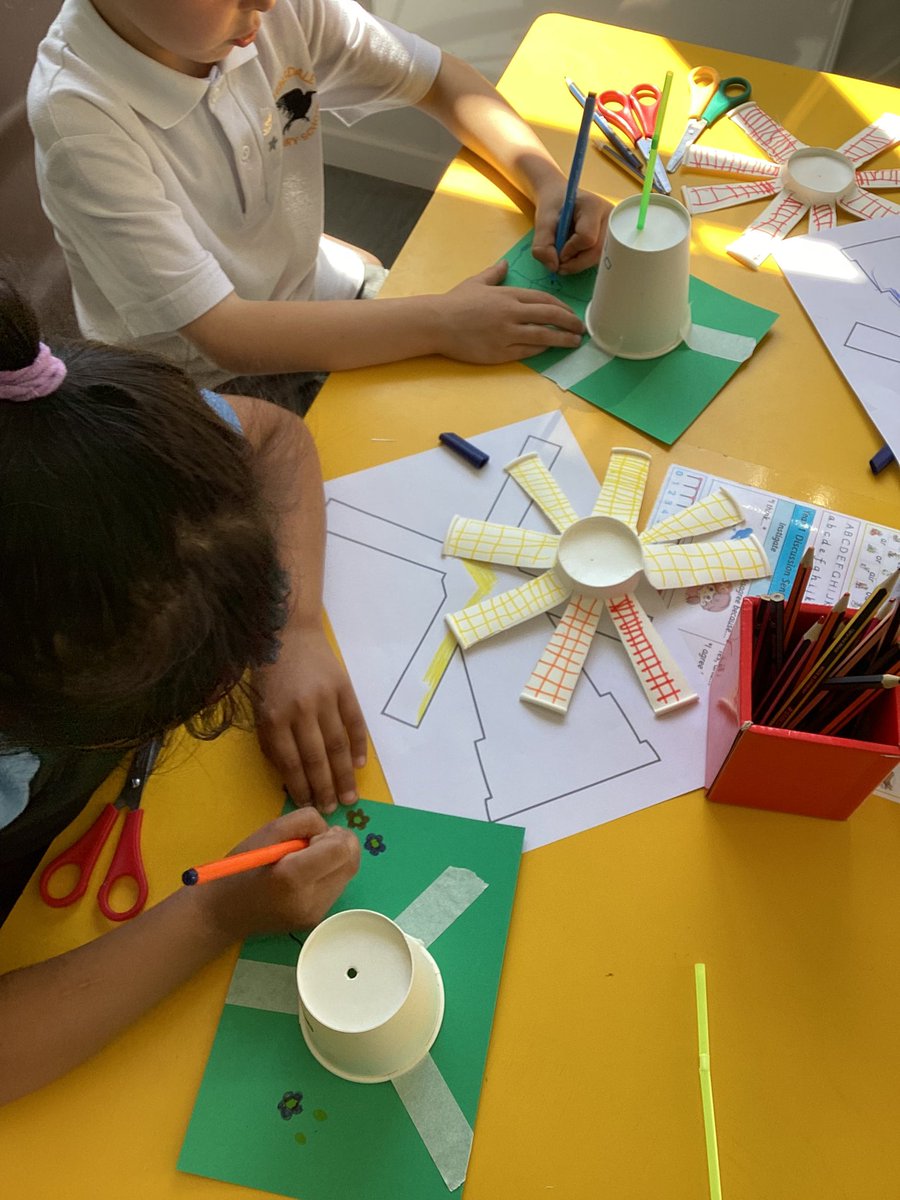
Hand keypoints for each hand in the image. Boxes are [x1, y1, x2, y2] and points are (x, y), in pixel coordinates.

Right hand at [198, 807, 360, 938]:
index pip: (340, 849)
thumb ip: (305, 822)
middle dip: (339, 844)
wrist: (224, 913)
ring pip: (348, 874)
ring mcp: (315, 915)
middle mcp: (310, 901)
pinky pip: (337, 887)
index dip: (332, 835)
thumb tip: (332, 832)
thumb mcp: (268, 831)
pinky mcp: (317, 920)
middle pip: (351, 861)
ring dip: (335, 859)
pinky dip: (329, 874)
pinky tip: (305, 875)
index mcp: (293, 877)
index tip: (311, 836)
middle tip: (312, 843)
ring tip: (306, 860)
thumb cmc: (241, 867)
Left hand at [252, 623, 367, 813]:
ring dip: (344, 774)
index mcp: (275, 717)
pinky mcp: (344, 687)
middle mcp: (301, 710)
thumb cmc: (270, 675)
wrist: (288, 632)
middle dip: (325, 788)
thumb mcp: (260, 708)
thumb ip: (273, 741)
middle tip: (332, 809)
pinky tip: (359, 764)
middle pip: (316, 758)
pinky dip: (358, 745)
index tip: (307, 806)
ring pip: (338, 745)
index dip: (300, 787)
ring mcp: (325, 698)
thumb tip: (291, 776)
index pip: (291, 762)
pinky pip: (354, 722)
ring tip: (349, 796)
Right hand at [434, 261, 585, 361]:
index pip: (544, 300)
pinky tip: (550, 349)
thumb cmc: (455, 302)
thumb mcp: (477, 282)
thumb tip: (504, 264)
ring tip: (574, 342)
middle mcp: (512, 313)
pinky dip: (541, 349)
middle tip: (581, 328)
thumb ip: (495, 274)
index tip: (571, 313)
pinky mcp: (500, 352)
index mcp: (509, 295)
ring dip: (562, 339)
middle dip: (569, 322)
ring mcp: (507, 334)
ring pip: (543, 336)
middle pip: (550, 316)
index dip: (562, 307)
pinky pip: (527, 350)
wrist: (437, 323)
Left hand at [532, 185, 611, 275]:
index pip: (586, 237)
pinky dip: (584, 262)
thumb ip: (542, 245)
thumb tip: (553, 267)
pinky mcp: (611, 239)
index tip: (558, 251)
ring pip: (599, 258)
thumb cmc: (553, 208)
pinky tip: (575, 254)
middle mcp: (609, 217)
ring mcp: (613, 229)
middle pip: (597, 251)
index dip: (570, 250)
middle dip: (576, 263)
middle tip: (560, 263)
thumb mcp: (542, 223)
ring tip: (566, 255)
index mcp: (593, 206)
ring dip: (579, 263)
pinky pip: (600, 258)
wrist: (560, 201)